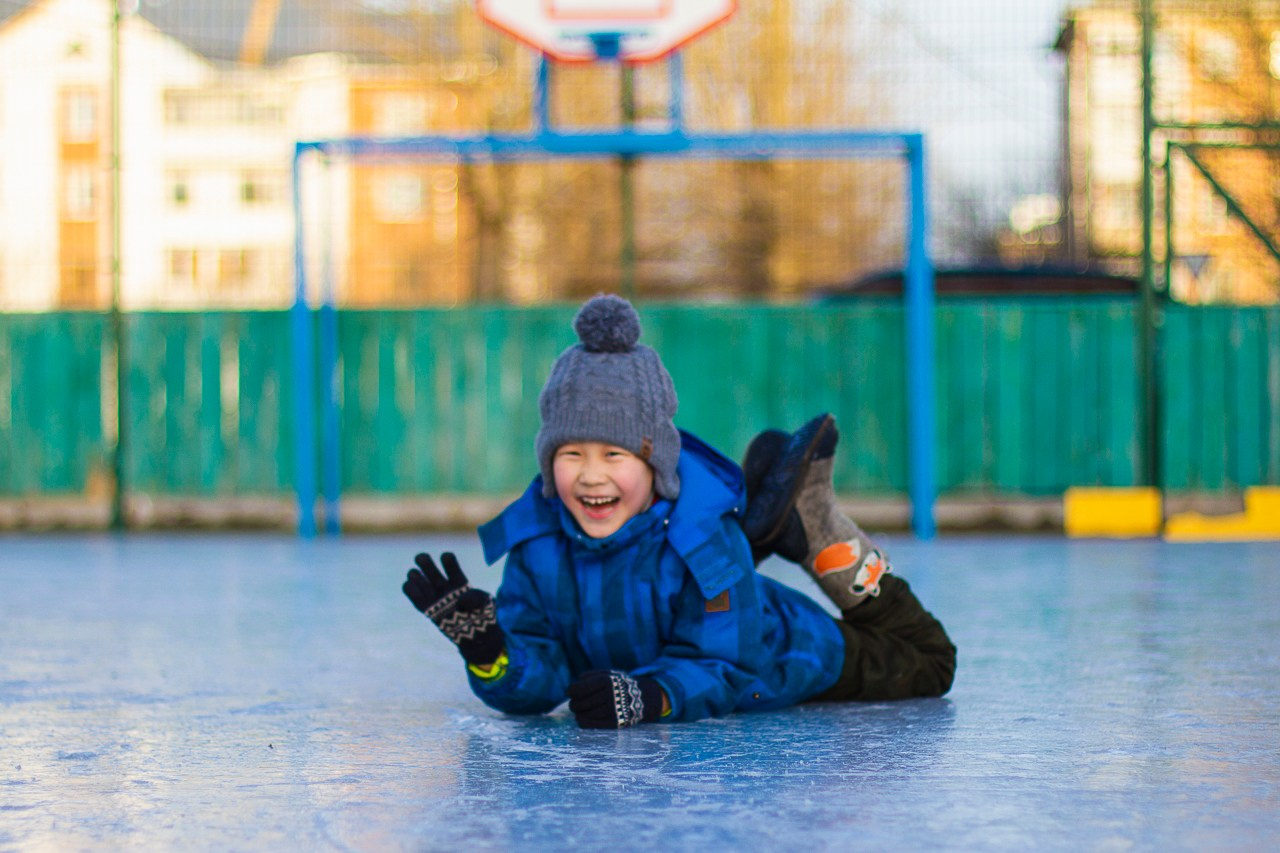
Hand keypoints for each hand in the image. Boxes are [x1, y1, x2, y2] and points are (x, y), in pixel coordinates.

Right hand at [403, 552, 503, 666]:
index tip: (446, 558)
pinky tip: (410, 585)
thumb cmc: (484, 615)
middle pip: (431, 569)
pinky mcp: (428, 610)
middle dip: (424, 561)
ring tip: (416, 574)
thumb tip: (460, 600)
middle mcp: (445, 588)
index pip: (450, 564)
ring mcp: (435, 598)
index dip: (447, 560)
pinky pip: (415, 598)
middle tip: (420, 557)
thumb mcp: (487, 603)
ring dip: (414, 575)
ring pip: (420, 580)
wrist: (479, 636)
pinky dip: (409, 589)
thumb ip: (476, 598)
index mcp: (459, 581)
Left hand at [567, 670, 664, 728]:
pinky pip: (590, 724)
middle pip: (579, 703)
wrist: (643, 697)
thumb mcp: (608, 673)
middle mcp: (610, 695)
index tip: (570, 692)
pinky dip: (582, 721)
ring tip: (579, 710)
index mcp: (606, 680)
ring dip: (578, 713)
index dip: (571, 691)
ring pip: (584, 715)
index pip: (578, 689)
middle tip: (574, 703)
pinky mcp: (615, 723)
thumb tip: (572, 687)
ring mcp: (613, 710)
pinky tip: (581, 718)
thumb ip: (589, 676)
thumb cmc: (619, 684)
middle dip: (573, 703)